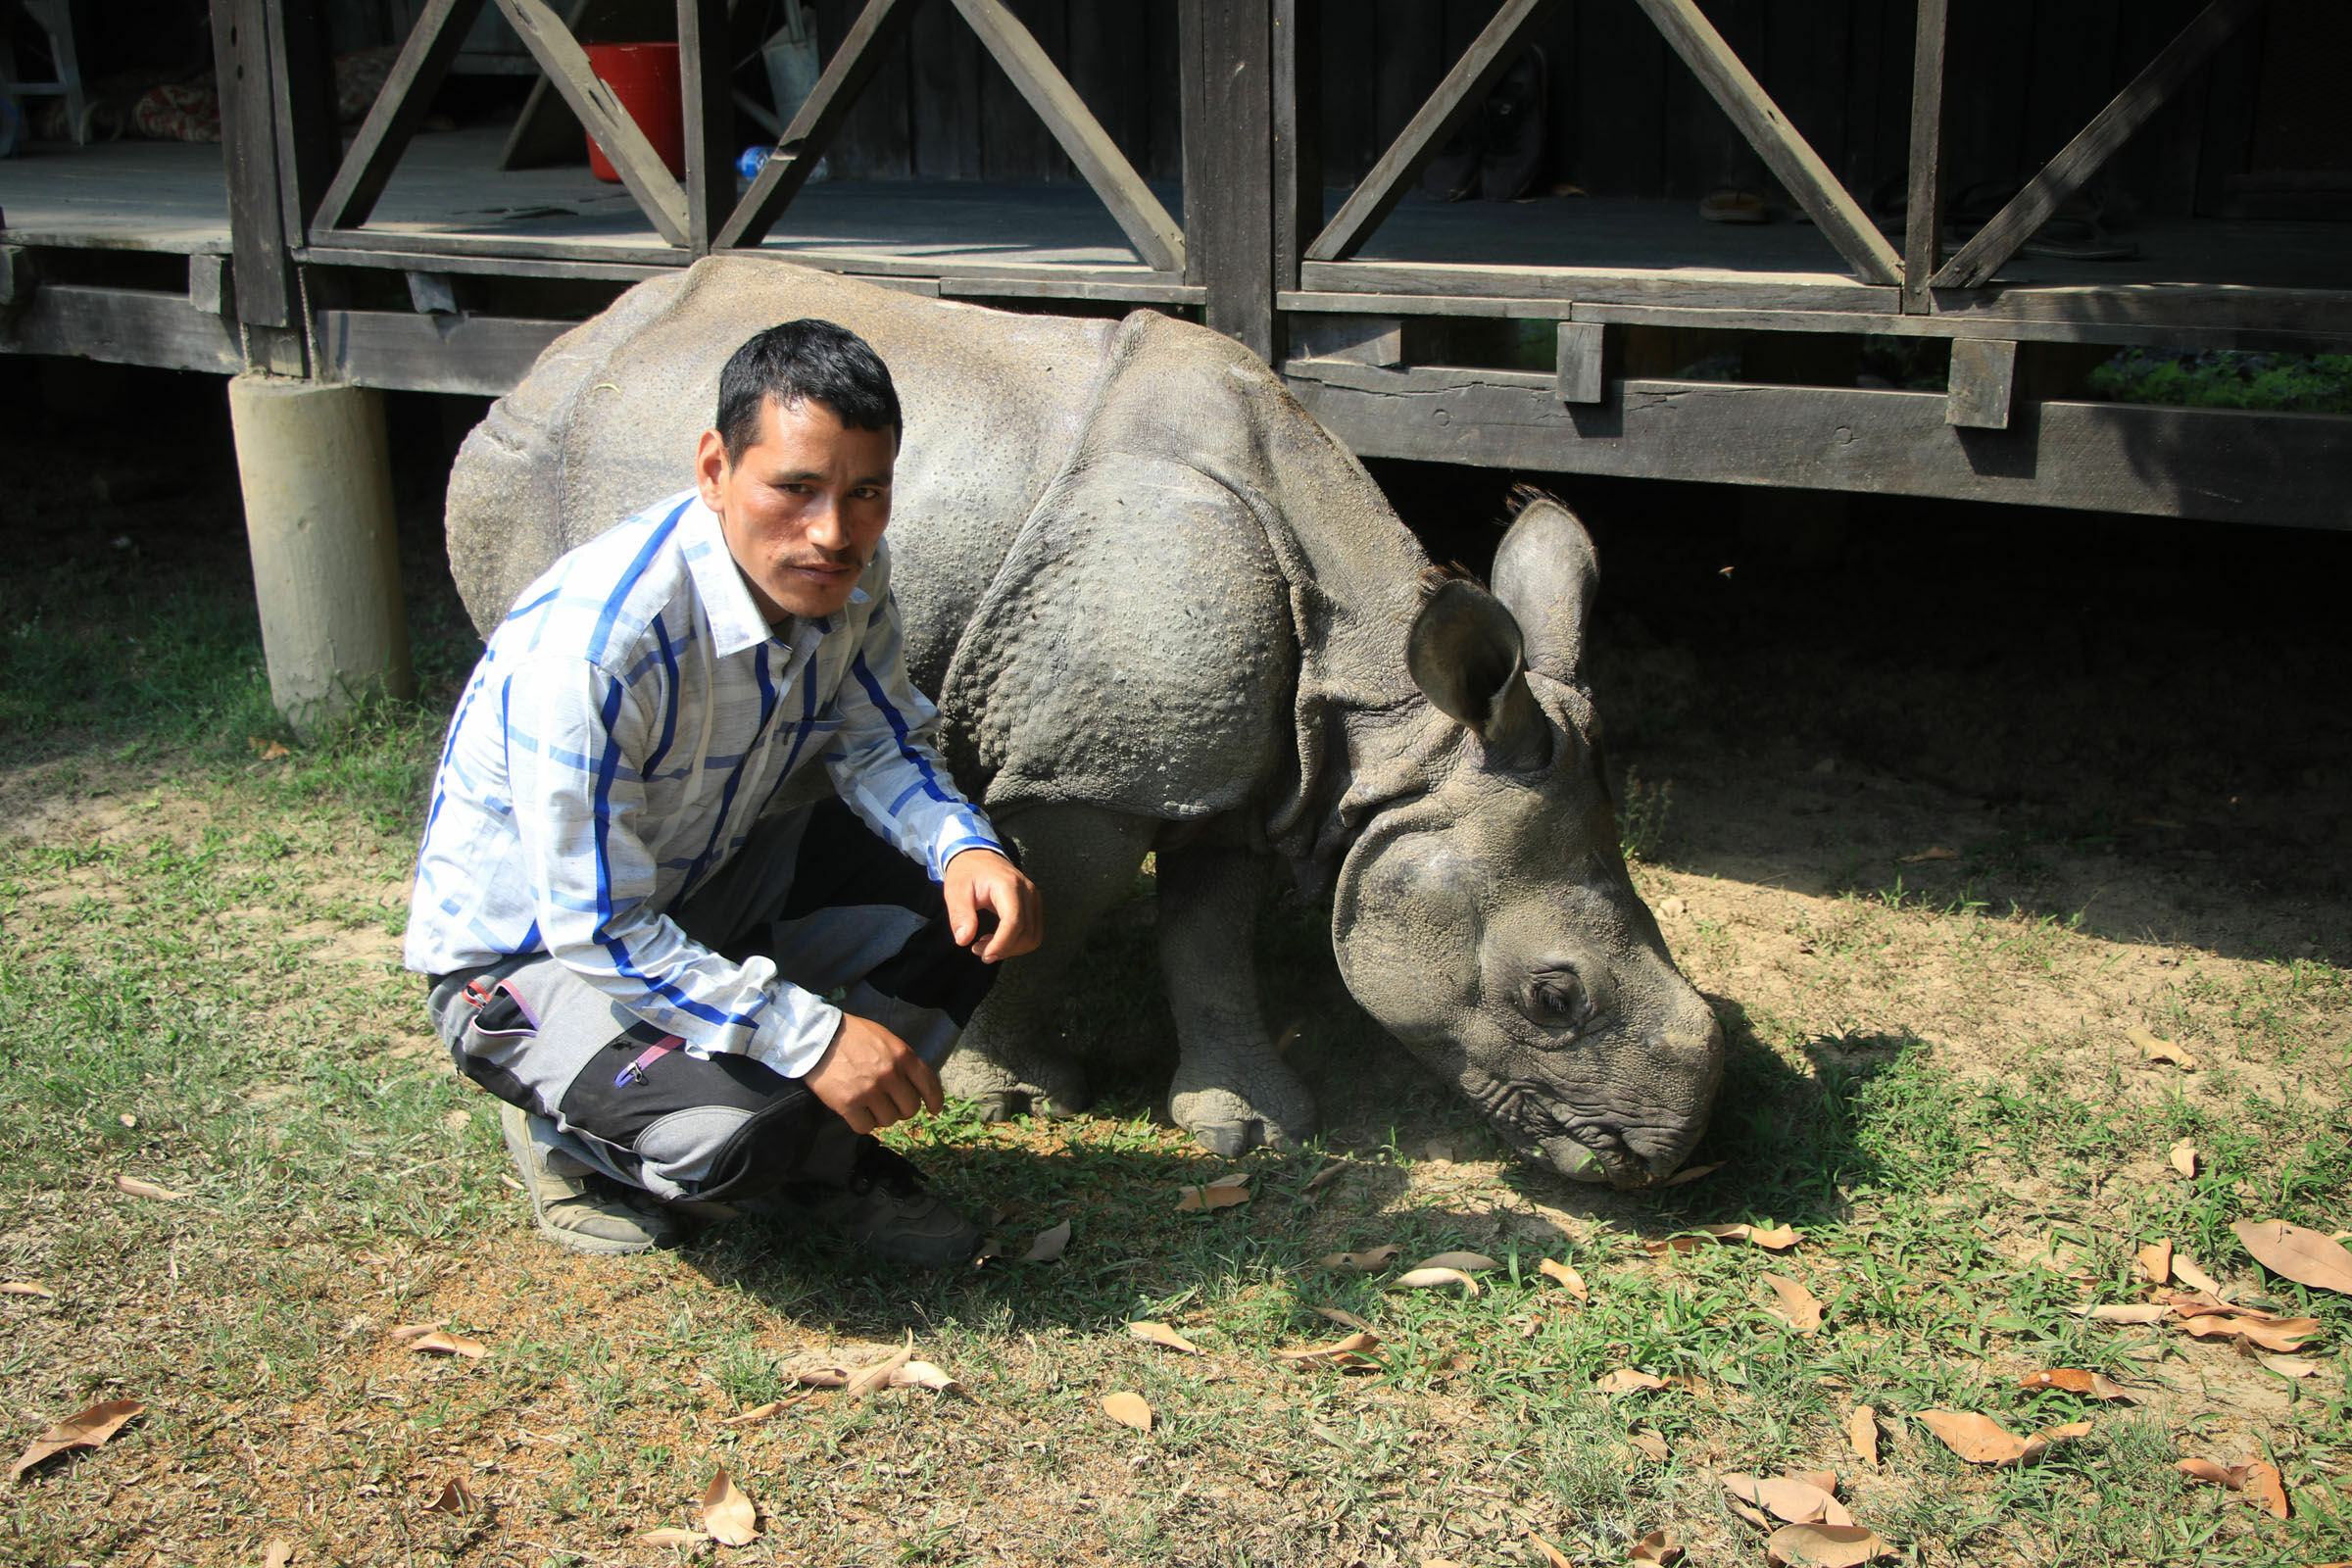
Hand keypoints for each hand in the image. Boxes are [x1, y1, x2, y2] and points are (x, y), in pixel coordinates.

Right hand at [802, 1012, 943, 1133]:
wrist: (817, 1037)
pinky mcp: (848, 1104)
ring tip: (870, 1104)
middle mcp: (889, 1074)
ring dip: (881, 1116)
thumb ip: (903, 1060)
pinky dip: (863, 1123)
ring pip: (889, 1120)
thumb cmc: (853, 1036)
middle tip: (890, 1104)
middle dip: (902, 1109)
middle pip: (910, 1108)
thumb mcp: (886, 1039)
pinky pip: (866, 1128)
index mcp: (902, 1056)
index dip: (935, 1101)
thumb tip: (917, 1085)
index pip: (929, 1085)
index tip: (934, 1110)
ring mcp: (869, 1090)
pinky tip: (857, 1112)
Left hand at [942, 847, 1041, 962]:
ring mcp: (1034, 897)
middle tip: (979, 950)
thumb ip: (960, 915)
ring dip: (1011, 948)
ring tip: (987, 945)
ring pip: (1033, 936)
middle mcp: (1027, 890)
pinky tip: (998, 939)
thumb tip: (964, 940)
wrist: (977, 856)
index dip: (1001, 944)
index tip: (984, 954)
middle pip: (1026, 933)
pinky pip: (1033, 932)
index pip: (1014, 922)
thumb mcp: (955, 891)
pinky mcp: (1034, 904)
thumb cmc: (966, 872)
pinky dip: (1017, 942)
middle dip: (1004, 949)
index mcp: (1008, 885)